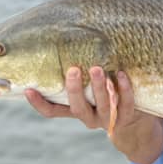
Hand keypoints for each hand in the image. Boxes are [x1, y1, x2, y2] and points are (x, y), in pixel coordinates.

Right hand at [25, 67, 162, 163]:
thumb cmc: (105, 96)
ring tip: (97, 68)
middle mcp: (89, 118)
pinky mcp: (127, 116)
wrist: (134, 122)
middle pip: (78, 107)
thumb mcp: (89, 90)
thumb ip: (78, 77)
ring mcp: (108, 119)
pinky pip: (126, 103)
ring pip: (103, 105)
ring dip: (99, 86)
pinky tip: (120, 73)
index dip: (39, 104)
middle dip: (74, 89)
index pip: (52, 111)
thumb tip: (62, 41)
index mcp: (75, 111)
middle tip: (73, 69)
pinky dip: (124, 88)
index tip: (28, 90)